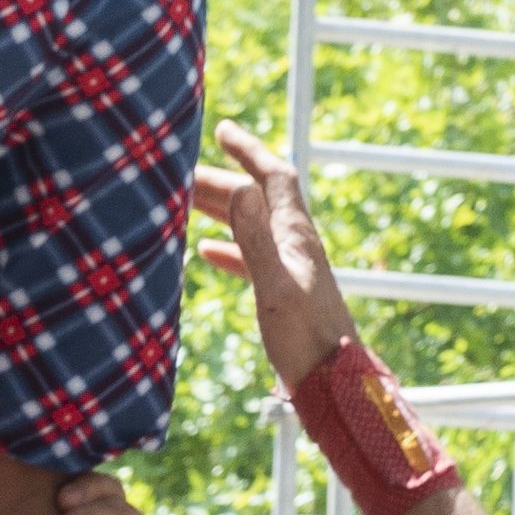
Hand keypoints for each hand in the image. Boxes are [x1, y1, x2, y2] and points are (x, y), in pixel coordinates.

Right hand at [190, 125, 351, 389]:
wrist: (334, 384)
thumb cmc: (305, 340)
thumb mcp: (273, 286)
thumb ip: (254, 238)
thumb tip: (240, 186)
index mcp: (295, 235)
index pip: (273, 175)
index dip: (249, 149)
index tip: (221, 130)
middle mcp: (295, 244)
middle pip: (256, 198)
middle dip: (220, 179)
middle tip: (179, 172)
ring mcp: (291, 268)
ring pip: (251, 225)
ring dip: (220, 210)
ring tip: (182, 204)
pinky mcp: (284, 293)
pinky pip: (251, 257)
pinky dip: (228, 248)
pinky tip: (204, 253)